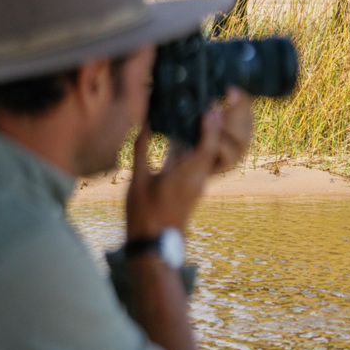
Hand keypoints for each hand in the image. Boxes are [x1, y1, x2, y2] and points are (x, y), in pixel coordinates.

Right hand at [126, 90, 252, 240]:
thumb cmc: (144, 213)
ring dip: (202, 136)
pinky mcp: (192, 188)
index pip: (207, 144)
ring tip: (193, 114)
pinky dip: (193, 148)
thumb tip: (144, 122)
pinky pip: (197, 163)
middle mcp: (197, 178)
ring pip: (205, 155)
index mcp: (187, 174)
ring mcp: (196, 184)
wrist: (154, 245)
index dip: (210, 124)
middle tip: (205, 103)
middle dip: (211, 125)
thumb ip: (142, 148)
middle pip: (211, 146)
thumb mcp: (138, 179)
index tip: (208, 106)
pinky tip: (180, 137)